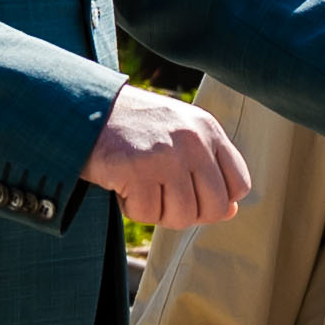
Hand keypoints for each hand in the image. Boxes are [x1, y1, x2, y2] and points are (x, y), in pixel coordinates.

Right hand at [81, 88, 249, 230]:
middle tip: (162, 198)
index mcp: (208, 129)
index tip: (192, 193)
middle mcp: (193, 141)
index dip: (218, 200)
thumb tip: (230, 211)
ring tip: (141, 188)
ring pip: (182, 216)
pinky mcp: (137, 170)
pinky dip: (132, 208)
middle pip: (215, 208)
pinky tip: (123, 185)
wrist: (85, 108)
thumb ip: (208, 168)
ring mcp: (166, 155)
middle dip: (188, 213)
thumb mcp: (179, 135)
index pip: (239, 185)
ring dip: (158, 212)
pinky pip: (147, 214)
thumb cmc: (134, 128)